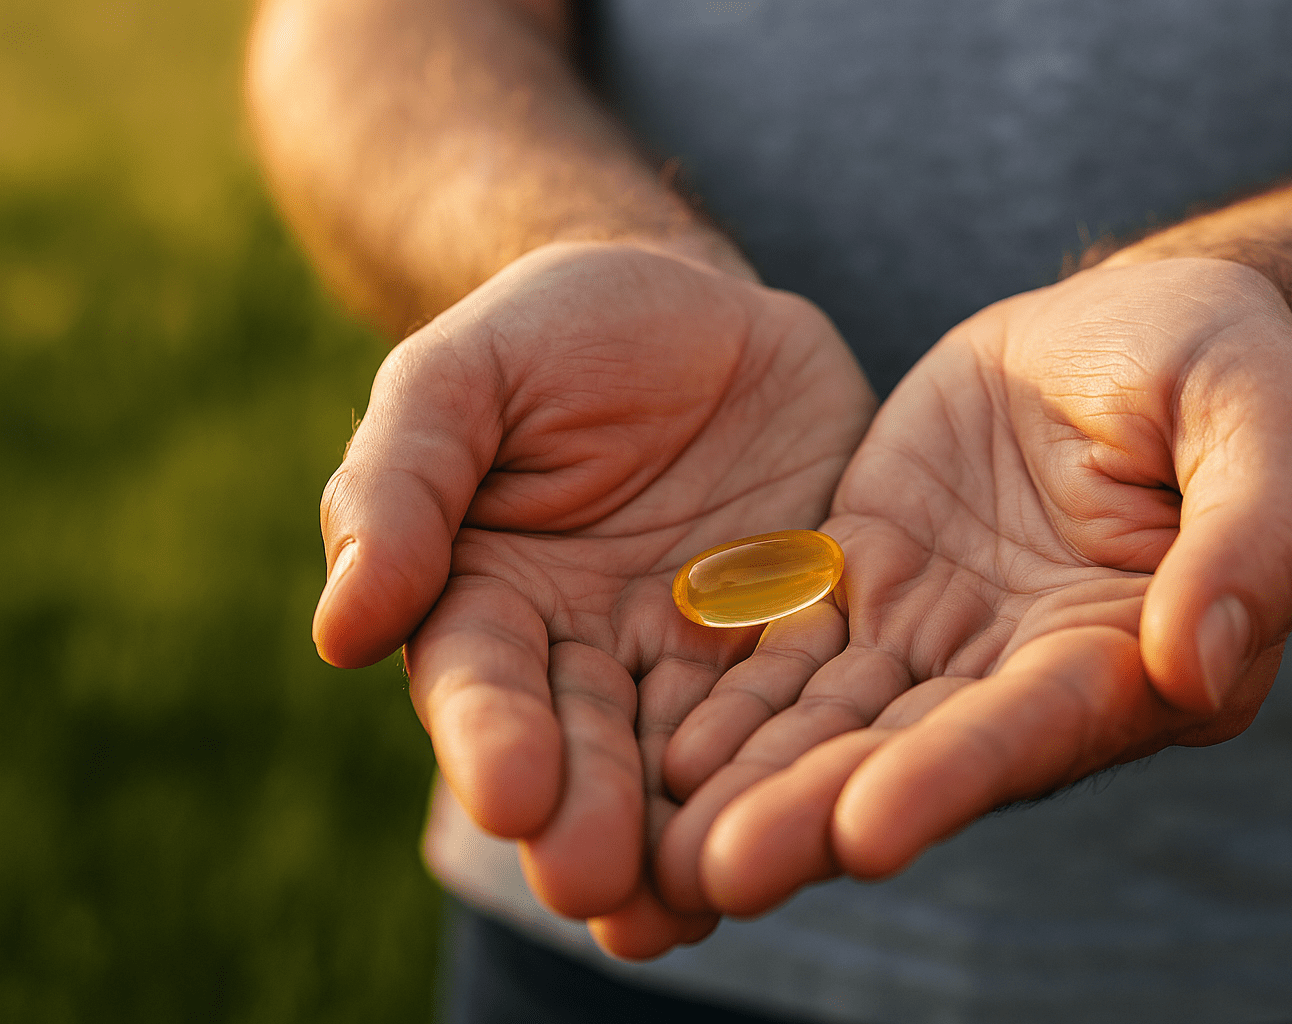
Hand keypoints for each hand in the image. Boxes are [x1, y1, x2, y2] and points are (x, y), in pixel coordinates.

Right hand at [311, 241, 873, 954]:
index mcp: (490, 601)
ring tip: (695, 900)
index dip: (493, 739)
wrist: (697, 310)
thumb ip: (400, 484)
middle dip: (591, 817)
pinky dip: (804, 760)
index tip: (511, 796)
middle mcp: (590, 652)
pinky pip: (808, 699)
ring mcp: (698, 654)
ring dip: (691, 831)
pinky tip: (815, 815)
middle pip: (588, 748)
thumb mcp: (465, 376)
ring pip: (694, 756)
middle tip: (598, 884)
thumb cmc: (555, 333)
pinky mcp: (796, 634)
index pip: (482, 683)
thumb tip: (340, 631)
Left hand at [654, 258, 1291, 917]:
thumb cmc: (1212, 358)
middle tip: (719, 872)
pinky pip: (789, 649)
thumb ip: (1253, 534)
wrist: (1111, 323)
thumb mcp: (1257, 411)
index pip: (1040, 727)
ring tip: (659, 847)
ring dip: (753, 782)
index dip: (953, 777)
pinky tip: (654, 746)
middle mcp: (1026, 675)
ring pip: (836, 721)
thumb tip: (1198, 667)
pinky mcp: (865, 587)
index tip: (866, 831)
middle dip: (817, 813)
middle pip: (914, 754)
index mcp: (1136, 654)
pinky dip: (728, 699)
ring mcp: (937, 638)